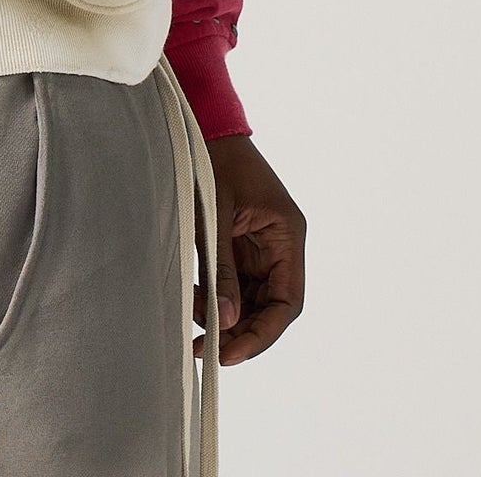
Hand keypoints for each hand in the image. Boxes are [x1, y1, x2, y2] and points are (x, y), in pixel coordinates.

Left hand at [197, 134, 305, 364]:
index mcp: (288, 234)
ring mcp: (263, 247)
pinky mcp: (243, 246)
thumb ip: (222, 269)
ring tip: (192, 323)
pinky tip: (194, 299)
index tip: (232, 353)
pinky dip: (217, 297)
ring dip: (225, 317)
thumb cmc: (214, 161)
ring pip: (252, 301)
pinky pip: (236, 284)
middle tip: (205, 350)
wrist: (207, 127)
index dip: (263, 333)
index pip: (287, 301)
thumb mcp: (216, 216)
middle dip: (240, 331)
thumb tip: (226, 321)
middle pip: (270, 308)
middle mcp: (282, 246)